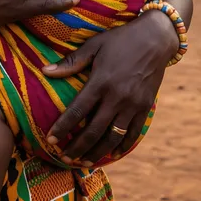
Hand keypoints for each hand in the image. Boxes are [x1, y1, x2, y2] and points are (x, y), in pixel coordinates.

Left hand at [43, 10, 176, 164]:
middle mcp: (117, 97)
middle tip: (64, 158)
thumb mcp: (94, 46)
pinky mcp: (145, 108)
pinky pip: (133, 134)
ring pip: (113, 137)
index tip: (50, 140)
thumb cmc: (120, 39)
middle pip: (93, 131)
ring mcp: (133, 105)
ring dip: (97, 152)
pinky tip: (111, 154)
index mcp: (100, 82)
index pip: (76, 111)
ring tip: (83, 161)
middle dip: (77, 148)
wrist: (155, 38)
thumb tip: (44, 71)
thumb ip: (71, 62)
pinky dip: (122, 147)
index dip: (62, 128)